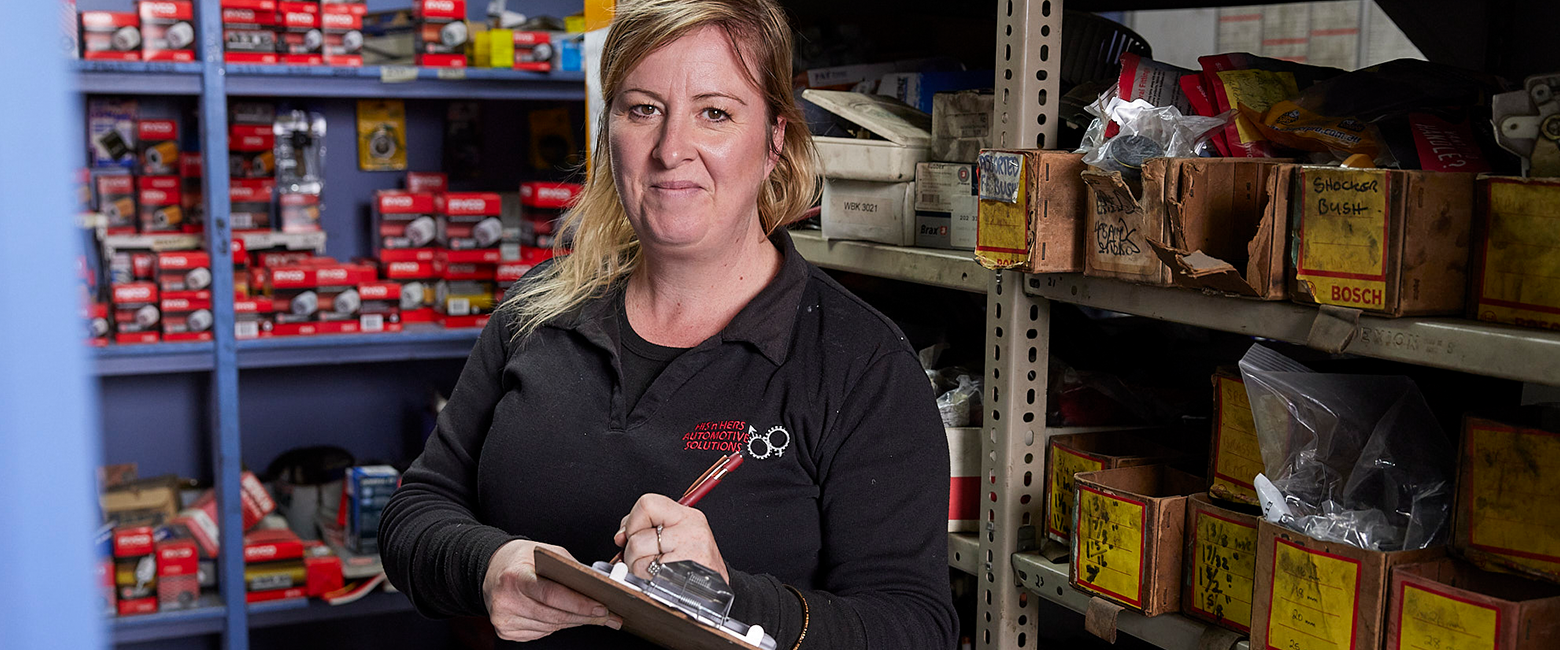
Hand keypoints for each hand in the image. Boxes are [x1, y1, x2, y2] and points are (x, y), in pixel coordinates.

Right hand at [482, 540, 621, 641]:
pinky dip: (557, 625)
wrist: (492, 569)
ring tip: (595, 617)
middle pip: (553, 615)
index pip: (551, 595)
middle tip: (608, 615)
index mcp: (514, 576)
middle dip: (585, 616)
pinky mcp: (506, 630)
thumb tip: (597, 589)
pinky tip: (567, 617)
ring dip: (575, 622)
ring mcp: (504, 619)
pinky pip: (541, 632)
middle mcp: (505, 600)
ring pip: (550, 627)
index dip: (579, 604)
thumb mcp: (546, 553)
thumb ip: (569, 569)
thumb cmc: (521, 559)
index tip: (601, 607)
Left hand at [614, 494, 729, 583]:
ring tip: (653, 569)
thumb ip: (645, 527)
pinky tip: (658, 578)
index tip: (633, 534)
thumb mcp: (676, 535)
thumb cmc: (693, 562)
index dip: (633, 521)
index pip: (647, 503)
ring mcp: (689, 552)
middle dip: (631, 550)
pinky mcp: (682, 573)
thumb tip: (621, 535)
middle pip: (637, 535)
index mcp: (687, 517)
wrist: (717, 590)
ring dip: (636, 567)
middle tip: (645, 557)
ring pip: (637, 555)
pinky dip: (644, 579)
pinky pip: (645, 573)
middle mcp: (691, 531)